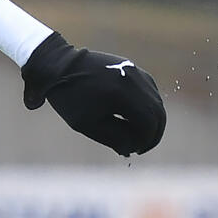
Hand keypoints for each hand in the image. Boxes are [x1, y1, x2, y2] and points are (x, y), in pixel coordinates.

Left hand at [21, 32, 166, 155]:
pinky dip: (146, 106)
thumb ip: (114, 138)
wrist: (59, 66)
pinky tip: (134, 117)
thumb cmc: (70, 98)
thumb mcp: (87, 124)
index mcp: (123, 95)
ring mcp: (136, 72)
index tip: (134, 151)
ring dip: (151, 120)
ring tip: (137, 134)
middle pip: (157, 113)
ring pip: (156, 101)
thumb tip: (133, 147)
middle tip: (140, 147)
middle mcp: (135, 81)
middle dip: (152, 133)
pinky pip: (149, 91)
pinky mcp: (133, 68)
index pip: (148, 123)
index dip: (145, 141)